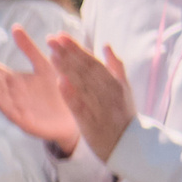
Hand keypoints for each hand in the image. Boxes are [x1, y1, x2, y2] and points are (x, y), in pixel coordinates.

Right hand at [0, 26, 80, 154]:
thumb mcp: (45, 65)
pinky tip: (0, 100)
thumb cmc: (60, 88)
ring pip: (3, 100)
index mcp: (18, 81)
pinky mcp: (28, 124)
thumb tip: (14, 26)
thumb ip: (28, 48)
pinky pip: (13, 115)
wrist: (80, 113)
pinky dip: (4, 107)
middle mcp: (15, 95)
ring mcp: (20, 110)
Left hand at [44, 34, 138, 163]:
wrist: (130, 146)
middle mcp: (107, 92)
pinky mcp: (91, 123)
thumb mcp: (124, 89)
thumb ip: (115, 67)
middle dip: (67, 53)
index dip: (76, 48)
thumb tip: (106, 45)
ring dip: (67, 69)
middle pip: (85, 69)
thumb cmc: (125, 116)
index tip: (61, 36)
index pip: (92, 61)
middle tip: (51, 39)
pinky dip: (71, 94)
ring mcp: (99, 107)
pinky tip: (60, 82)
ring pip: (82, 85)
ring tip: (52, 54)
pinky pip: (80, 107)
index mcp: (113, 83)